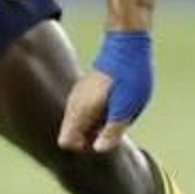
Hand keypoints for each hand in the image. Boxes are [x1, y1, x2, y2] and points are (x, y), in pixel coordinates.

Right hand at [59, 30, 151, 152]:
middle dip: (93, 135)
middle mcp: (74, 103)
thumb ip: (111, 131)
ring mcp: (79, 94)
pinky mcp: (86, 87)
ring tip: (117, 109)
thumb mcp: (126, 107)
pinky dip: (100, 111)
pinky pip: (87, 109)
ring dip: (98, 123)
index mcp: (80, 110)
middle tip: (115, 121)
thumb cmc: (128, 76)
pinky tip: (116, 100)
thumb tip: (99, 149)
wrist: (127, 43)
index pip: (66, 142)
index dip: (84, 147)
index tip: (102, 136)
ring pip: (81, 121)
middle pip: (73, 133)